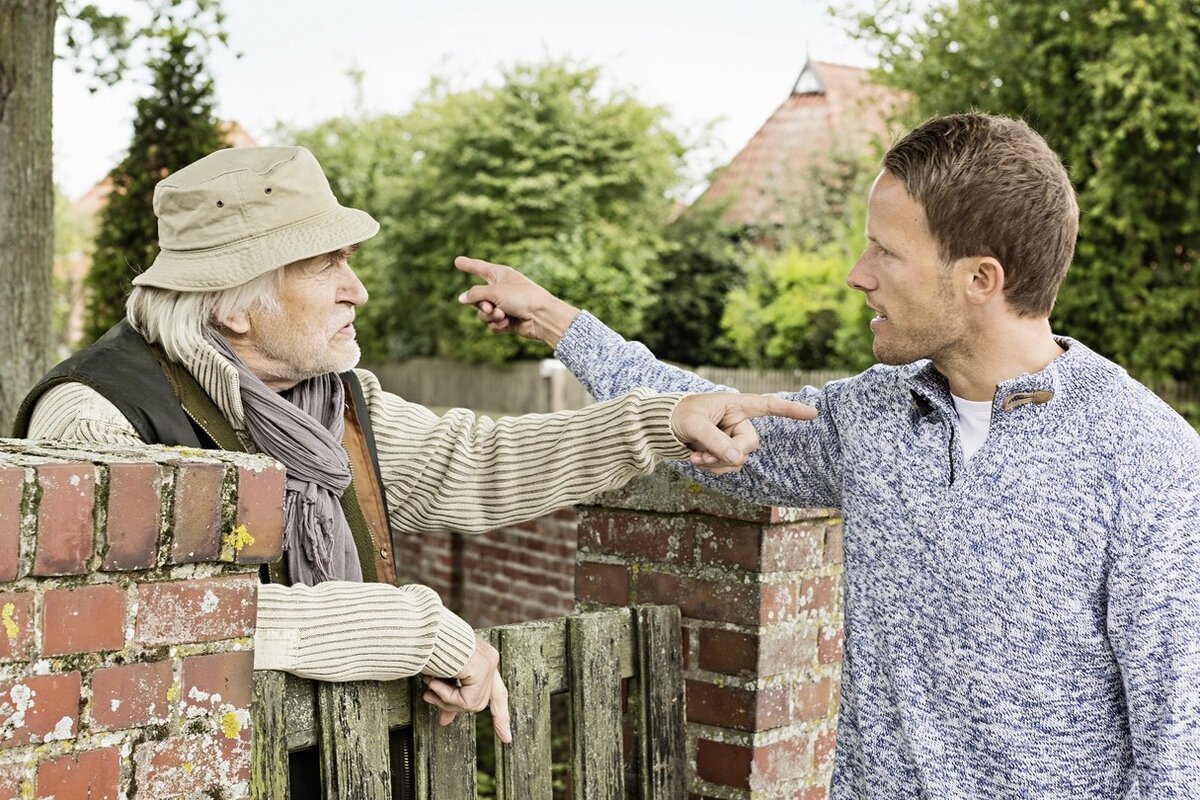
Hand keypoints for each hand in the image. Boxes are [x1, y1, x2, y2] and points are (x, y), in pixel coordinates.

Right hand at [422, 635, 512, 743]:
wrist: (423, 631)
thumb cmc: (428, 649)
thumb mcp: (441, 679)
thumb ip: (449, 698)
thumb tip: (444, 723)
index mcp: (483, 660)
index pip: (497, 692)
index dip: (500, 715)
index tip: (506, 738)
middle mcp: (490, 660)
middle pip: (484, 702)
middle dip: (470, 712)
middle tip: (461, 717)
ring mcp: (488, 664)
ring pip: (472, 705)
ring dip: (446, 699)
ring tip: (429, 685)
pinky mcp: (481, 669)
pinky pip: (466, 700)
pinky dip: (446, 696)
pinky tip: (433, 681)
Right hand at [455, 256, 579, 347]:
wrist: (542, 317)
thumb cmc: (522, 297)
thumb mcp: (495, 291)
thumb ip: (475, 294)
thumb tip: (461, 298)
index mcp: (499, 275)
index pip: (479, 268)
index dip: (468, 265)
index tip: (457, 261)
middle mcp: (500, 289)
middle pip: (477, 297)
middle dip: (481, 305)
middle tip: (490, 307)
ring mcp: (503, 306)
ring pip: (483, 314)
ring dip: (490, 316)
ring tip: (503, 316)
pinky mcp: (507, 321)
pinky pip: (492, 325)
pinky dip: (498, 325)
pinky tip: (508, 324)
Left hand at [671, 393, 816, 473]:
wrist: (660, 427)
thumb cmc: (677, 415)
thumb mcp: (694, 425)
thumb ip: (717, 441)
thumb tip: (739, 458)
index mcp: (735, 404)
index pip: (767, 405)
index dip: (790, 409)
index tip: (813, 413)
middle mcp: (738, 421)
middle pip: (750, 444)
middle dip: (727, 455)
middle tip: (701, 457)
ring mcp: (732, 437)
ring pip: (739, 460)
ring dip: (716, 464)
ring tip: (694, 458)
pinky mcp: (724, 451)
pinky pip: (728, 466)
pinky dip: (712, 467)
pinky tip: (695, 459)